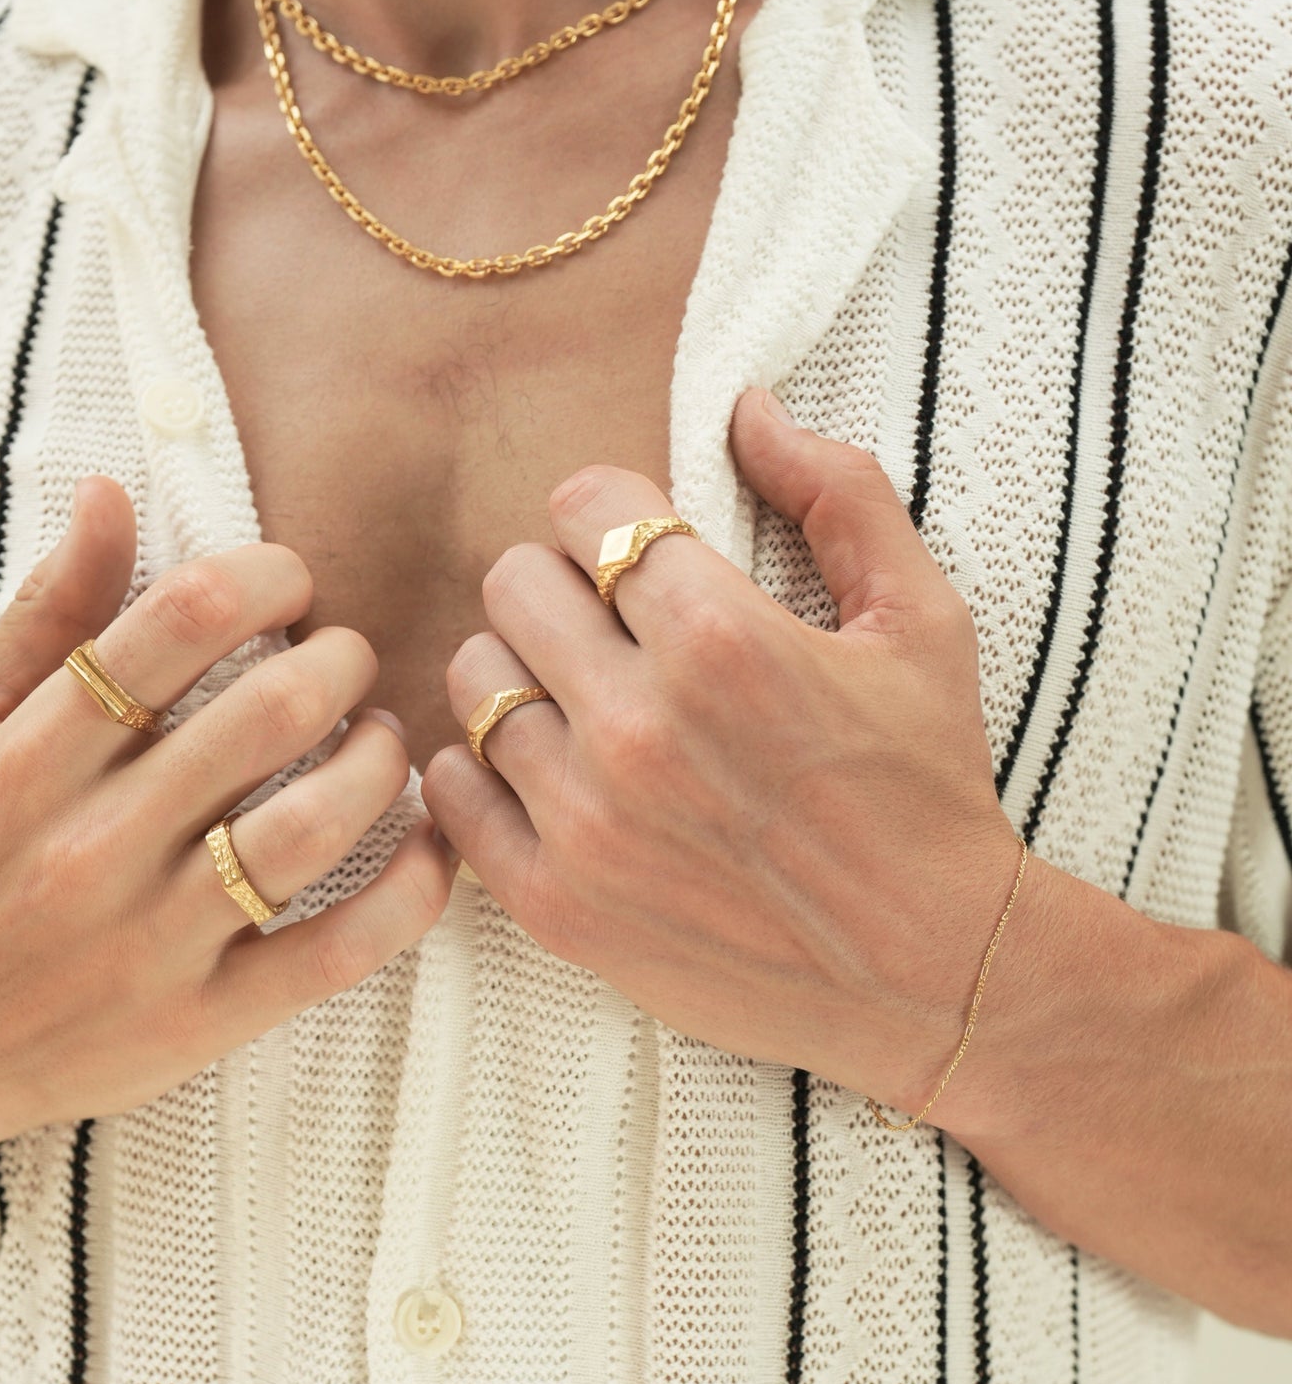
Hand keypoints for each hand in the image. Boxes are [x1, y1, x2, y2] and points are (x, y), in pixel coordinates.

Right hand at [0, 477, 451, 1178]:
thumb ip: (48, 613)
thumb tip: (113, 493)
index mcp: (34, 754)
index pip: (180, 621)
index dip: (266, 577)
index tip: (289, 584)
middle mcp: (95, 843)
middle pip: (269, 715)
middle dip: (339, 663)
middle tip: (344, 661)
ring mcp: (154, 938)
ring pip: (313, 827)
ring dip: (377, 761)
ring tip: (379, 738)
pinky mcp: (204, 1019)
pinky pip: (337, 950)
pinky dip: (408, 891)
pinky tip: (429, 844)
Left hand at [422, 389, 1022, 1111]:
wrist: (932, 975)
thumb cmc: (930, 790)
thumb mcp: (924, 622)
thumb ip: (840, 494)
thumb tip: (750, 407)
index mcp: (722, 638)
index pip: (584, 505)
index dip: (614, 514)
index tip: (644, 554)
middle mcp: (639, 723)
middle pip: (511, 582)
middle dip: (563, 587)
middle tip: (614, 628)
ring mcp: (586, 819)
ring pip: (472, 679)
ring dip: (521, 675)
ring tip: (582, 701)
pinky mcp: (556, 903)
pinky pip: (451, 789)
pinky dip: (481, 769)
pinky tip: (546, 772)